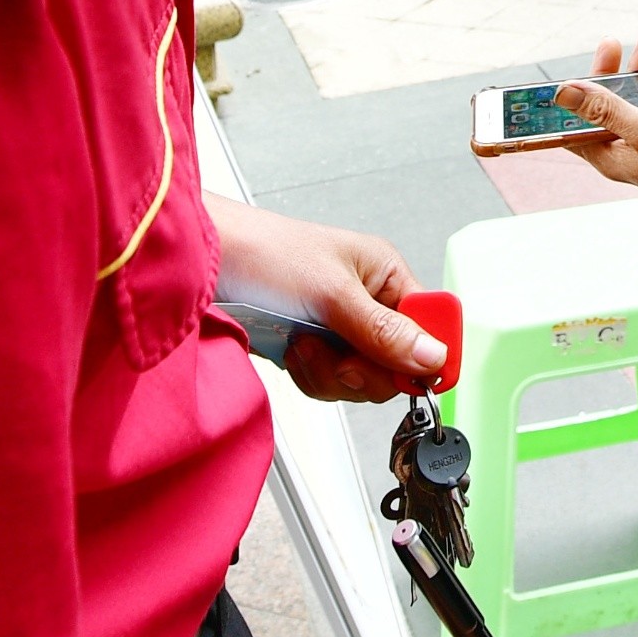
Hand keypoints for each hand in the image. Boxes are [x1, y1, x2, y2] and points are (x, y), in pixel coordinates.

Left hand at [207, 198, 446, 400]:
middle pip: (398, 363)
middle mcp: (369, 301)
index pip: (431, 324)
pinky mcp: (313, 348)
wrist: (204, 264)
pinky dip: (311, 376)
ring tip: (305, 345)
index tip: (408, 378)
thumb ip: (383, 331)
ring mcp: (340, 328)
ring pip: (362, 379)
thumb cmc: (264, 253)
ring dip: (331, 373)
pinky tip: (293, 353)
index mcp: (386, 275)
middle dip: (364, 369)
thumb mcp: (331, 293)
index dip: (425, 356)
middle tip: (340, 357)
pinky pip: (330, 383)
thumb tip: (433, 356)